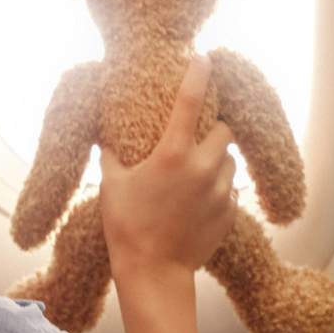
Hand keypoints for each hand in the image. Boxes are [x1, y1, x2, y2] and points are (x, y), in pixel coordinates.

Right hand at [99, 57, 234, 278]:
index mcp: (173, 154)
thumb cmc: (127, 228)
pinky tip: (199, 202)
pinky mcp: (229, 213)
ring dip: (217, 161)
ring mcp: (220, 191)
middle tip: (197, 138)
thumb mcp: (111, 185)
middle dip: (214, 129)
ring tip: (197, 174)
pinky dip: (218, 189)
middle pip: (225, 131)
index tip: (204, 59)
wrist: (154, 273)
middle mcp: (202, 167)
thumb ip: (110, 156)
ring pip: (230, 161)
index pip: (191, 100)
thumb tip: (103, 138)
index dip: (199, 75)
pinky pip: (230, 191)